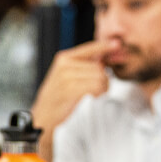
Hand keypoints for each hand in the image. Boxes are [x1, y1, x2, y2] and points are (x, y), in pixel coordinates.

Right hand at [31, 40, 114, 161]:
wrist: (43, 117)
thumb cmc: (58, 98)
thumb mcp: (67, 76)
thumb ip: (83, 66)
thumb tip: (104, 58)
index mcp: (64, 58)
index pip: (89, 48)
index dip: (105, 46)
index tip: (117, 44)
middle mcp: (65, 65)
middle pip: (100, 67)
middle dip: (103, 79)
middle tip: (95, 90)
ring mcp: (66, 76)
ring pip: (100, 77)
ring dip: (103, 87)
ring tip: (92, 94)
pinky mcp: (70, 89)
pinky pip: (97, 87)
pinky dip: (99, 93)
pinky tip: (92, 97)